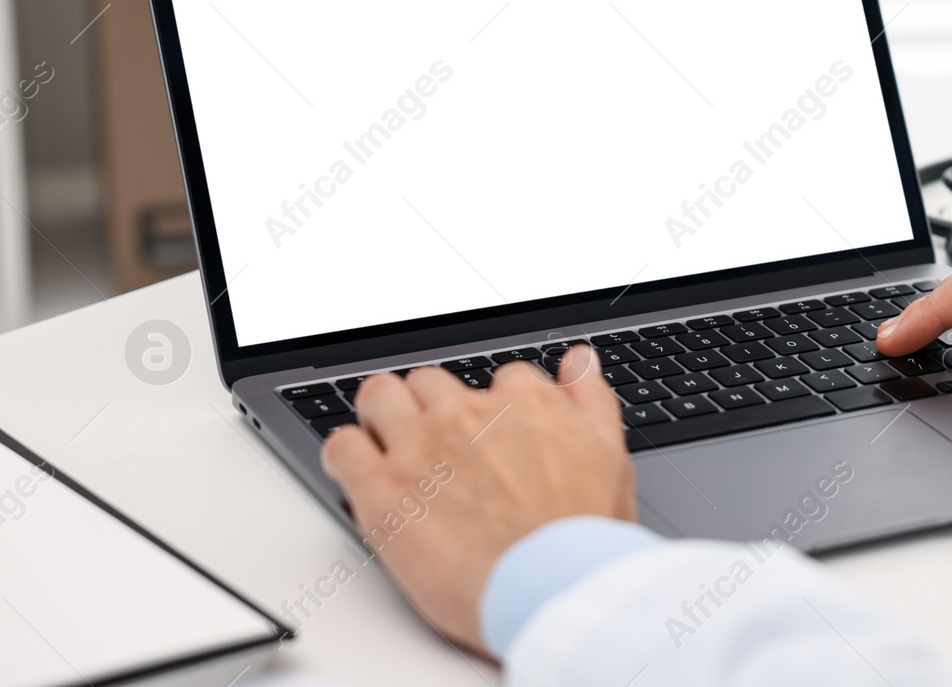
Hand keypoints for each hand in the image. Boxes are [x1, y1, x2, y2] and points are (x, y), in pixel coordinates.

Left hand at [321, 346, 634, 654]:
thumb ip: (589, 399)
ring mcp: (420, 447)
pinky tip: (362, 476)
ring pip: (379, 397)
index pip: (497, 380)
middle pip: (430, 383)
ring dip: (382, 418)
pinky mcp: (381, 490)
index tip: (491, 439)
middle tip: (438, 450)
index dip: (492, 411)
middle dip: (431, 409)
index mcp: (523, 402)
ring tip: (391, 452)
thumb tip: (581, 361)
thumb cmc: (582, 537)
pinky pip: (342, 446)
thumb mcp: (609, 456)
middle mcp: (467, 414)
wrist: (552, 589)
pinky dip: (347, 456)